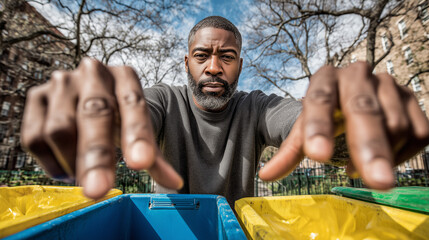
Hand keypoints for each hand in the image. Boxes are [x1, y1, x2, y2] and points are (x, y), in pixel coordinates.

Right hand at [21, 58, 182, 198]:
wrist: (91, 91)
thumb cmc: (121, 115)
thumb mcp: (140, 126)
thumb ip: (155, 156)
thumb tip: (175, 182)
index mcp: (125, 76)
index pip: (134, 104)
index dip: (137, 135)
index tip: (141, 164)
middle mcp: (93, 72)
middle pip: (93, 114)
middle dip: (96, 156)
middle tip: (97, 191)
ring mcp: (61, 82)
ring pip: (60, 129)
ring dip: (72, 162)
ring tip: (85, 175)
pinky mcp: (36, 96)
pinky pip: (35, 138)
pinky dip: (51, 162)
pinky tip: (66, 166)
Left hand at [259, 62, 428, 189]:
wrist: (347, 94)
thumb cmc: (323, 114)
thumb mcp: (303, 130)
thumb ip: (288, 153)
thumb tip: (265, 175)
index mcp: (324, 78)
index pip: (319, 100)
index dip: (318, 127)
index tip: (318, 155)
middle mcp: (356, 74)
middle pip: (364, 110)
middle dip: (370, 147)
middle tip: (377, 181)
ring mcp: (387, 83)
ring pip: (395, 123)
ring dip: (382, 154)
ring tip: (354, 168)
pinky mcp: (410, 97)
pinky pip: (420, 132)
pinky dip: (404, 154)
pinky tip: (386, 160)